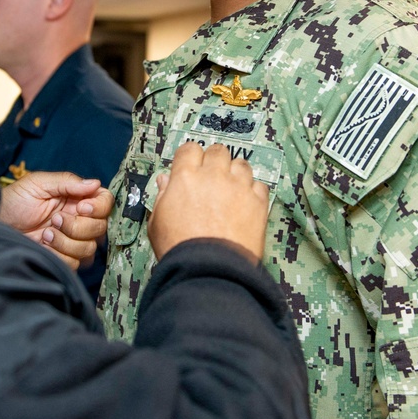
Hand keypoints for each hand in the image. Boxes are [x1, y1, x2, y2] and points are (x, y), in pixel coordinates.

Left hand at [0, 172, 111, 269]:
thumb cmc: (17, 199)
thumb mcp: (40, 183)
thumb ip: (68, 182)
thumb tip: (95, 183)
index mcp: (78, 199)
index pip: (106, 203)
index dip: (98, 208)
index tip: (81, 207)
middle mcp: (80, 220)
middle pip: (100, 229)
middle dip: (76, 227)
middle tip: (54, 220)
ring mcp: (73, 240)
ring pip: (89, 249)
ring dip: (65, 242)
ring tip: (45, 233)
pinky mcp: (64, 257)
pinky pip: (75, 263)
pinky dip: (59, 255)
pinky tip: (44, 246)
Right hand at [149, 142, 268, 260]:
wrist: (209, 269)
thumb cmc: (180, 249)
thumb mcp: (157, 222)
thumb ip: (162, 197)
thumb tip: (165, 182)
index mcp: (185, 177)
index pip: (189, 149)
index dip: (190, 157)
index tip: (191, 165)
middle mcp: (213, 176)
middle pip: (218, 151)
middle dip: (214, 160)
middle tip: (212, 176)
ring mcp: (238, 187)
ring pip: (241, 164)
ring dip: (236, 172)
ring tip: (231, 188)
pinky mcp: (257, 202)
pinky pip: (260, 185)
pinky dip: (253, 191)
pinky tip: (246, 202)